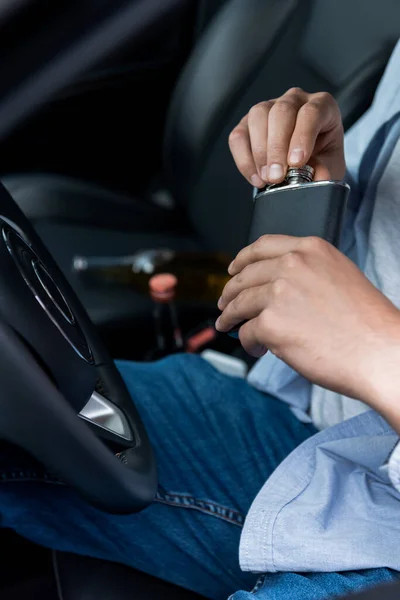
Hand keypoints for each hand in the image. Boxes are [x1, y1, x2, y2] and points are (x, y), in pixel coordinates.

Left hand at [216, 235, 399, 407]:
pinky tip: (257, 349)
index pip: (262, 246)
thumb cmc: (366, 322)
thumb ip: (305, 273)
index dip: (241, 259)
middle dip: (230, 292)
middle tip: (226, 304)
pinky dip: (248, 343)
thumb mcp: (338, 276)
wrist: (378, 351)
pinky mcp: (270, 323)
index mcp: (310, 249)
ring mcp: (278, 293)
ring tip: (229, 327)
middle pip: (244, 276)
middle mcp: (291, 265)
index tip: (233, 269)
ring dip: (230, 317)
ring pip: (239, 304)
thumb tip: (274, 286)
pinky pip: (247, 332)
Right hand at [228, 88, 344, 187]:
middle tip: (276, 176)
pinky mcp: (248, 123)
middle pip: (281, 112)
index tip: (296, 163)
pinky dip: (244, 159)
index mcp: (322, 106)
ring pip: (258, 116)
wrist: (309, 168)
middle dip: (276, 147)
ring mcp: (270, 107)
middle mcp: (295, 100)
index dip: (302, 137)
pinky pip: (239, 135)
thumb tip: (317, 176)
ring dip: (259, 151)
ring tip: (266, 178)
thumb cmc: (322, 161)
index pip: (311, 112)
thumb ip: (325, 170)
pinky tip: (256, 177)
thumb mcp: (330, 168)